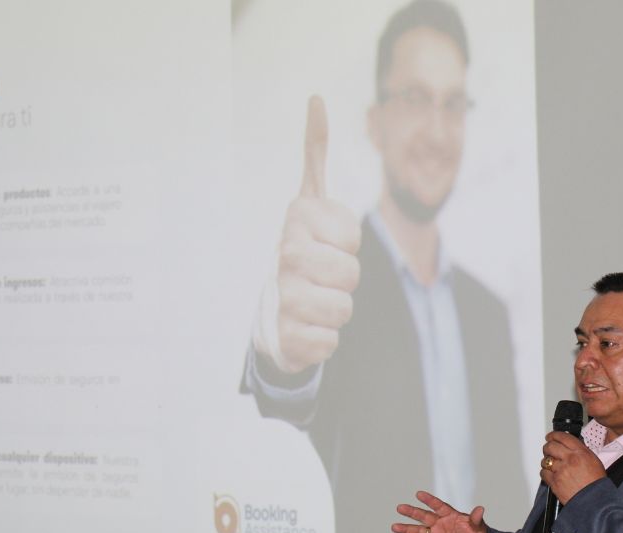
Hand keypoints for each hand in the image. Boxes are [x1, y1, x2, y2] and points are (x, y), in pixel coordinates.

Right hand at [267, 95, 361, 372]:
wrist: (271, 314)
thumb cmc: (300, 256)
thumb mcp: (308, 204)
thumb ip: (314, 154)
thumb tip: (316, 99)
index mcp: (295, 221)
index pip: (352, 237)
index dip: (348, 244)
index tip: (325, 244)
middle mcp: (285, 255)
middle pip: (350, 274)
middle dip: (344, 279)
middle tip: (320, 276)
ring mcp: (283, 297)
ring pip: (344, 309)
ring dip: (337, 310)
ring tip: (314, 302)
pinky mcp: (287, 339)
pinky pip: (331, 342)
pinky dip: (325, 340)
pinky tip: (305, 329)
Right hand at [391, 490, 486, 532]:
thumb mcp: (477, 528)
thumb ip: (475, 519)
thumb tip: (480, 508)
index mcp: (450, 515)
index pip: (438, 506)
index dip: (429, 500)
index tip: (419, 494)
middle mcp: (439, 523)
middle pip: (424, 516)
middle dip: (412, 512)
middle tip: (400, 507)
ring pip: (418, 531)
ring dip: (406, 529)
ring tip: (395, 527)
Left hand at [540, 430, 605, 503]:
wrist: (595, 501)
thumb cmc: (597, 484)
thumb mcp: (594, 461)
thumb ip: (581, 452)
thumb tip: (571, 447)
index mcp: (581, 452)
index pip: (563, 437)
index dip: (554, 435)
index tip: (551, 436)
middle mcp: (570, 459)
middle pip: (550, 446)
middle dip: (548, 447)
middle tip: (548, 449)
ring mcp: (561, 470)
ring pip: (545, 460)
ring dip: (547, 461)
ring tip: (551, 464)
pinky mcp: (555, 482)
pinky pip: (543, 473)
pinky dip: (545, 473)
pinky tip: (550, 474)